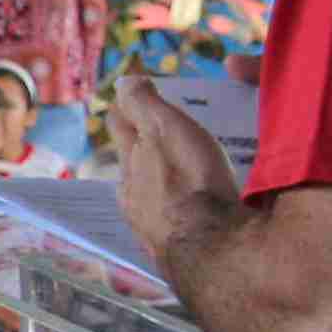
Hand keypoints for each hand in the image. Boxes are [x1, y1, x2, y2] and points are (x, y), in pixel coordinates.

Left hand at [105, 78, 242, 270]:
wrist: (210, 248)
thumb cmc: (187, 181)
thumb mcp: (164, 129)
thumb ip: (142, 105)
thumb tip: (123, 82)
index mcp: (130, 163)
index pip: (121, 126)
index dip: (126, 109)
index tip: (132, 99)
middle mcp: (132, 196)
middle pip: (132, 164)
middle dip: (142, 150)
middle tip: (159, 137)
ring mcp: (150, 226)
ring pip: (149, 197)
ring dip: (161, 185)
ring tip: (179, 178)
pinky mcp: (173, 249)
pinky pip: (172, 223)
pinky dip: (180, 212)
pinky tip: (191, 216)